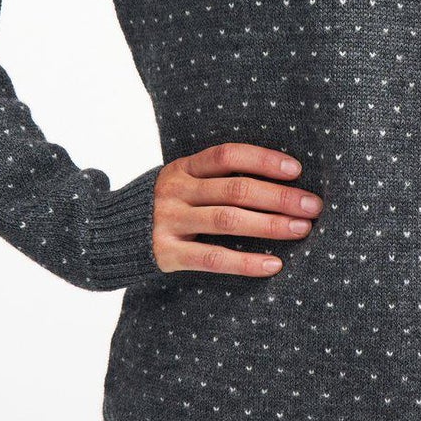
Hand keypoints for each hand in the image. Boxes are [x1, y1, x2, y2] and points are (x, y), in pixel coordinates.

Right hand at [150, 142, 322, 274]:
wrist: (106, 236)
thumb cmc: (164, 206)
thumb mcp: (181, 182)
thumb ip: (215, 178)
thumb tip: (281, 179)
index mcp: (182, 167)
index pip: (228, 155)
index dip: (263, 159)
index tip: (297, 170)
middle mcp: (175, 191)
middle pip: (236, 189)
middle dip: (280, 197)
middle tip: (313, 206)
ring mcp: (169, 222)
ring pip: (228, 221)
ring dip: (270, 225)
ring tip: (302, 229)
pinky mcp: (167, 253)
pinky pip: (213, 258)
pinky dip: (246, 262)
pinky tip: (274, 265)